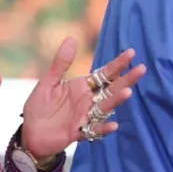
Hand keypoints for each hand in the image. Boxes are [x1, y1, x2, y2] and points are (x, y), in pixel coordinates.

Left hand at [20, 40, 147, 158]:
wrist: (30, 133)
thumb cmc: (39, 107)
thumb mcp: (48, 82)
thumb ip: (61, 63)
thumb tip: (72, 38)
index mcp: (82, 87)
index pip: (104, 74)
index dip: (118, 64)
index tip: (131, 53)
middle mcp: (88, 101)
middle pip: (111, 88)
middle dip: (126, 79)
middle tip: (142, 69)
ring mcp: (86, 116)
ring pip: (105, 107)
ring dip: (116, 100)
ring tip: (127, 92)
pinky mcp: (79, 132)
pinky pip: (94, 130)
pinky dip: (104, 128)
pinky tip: (113, 125)